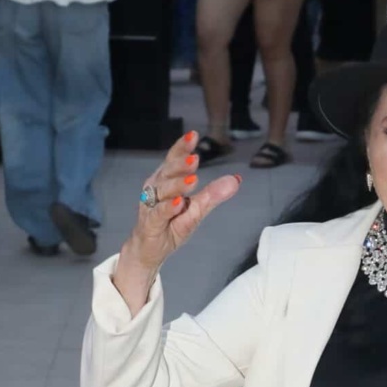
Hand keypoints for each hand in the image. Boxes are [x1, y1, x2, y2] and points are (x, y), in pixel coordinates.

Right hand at [126, 130, 240, 268]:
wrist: (151, 251)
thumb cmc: (171, 225)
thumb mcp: (197, 209)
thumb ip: (213, 194)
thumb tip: (236, 179)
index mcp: (166, 179)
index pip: (173, 159)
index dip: (182, 147)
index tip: (194, 135)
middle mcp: (156, 188)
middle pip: (167, 171)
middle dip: (180, 164)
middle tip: (195, 158)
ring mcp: (151, 205)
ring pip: (163, 190)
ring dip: (177, 185)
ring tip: (193, 180)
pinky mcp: (150, 222)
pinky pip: (159, 212)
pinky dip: (168, 207)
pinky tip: (179, 203)